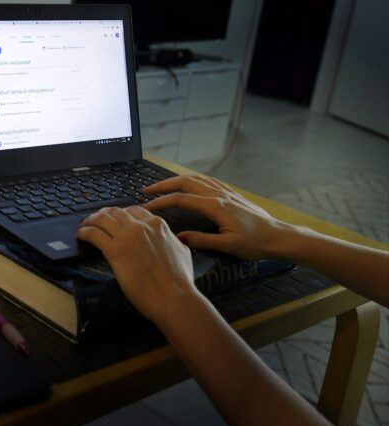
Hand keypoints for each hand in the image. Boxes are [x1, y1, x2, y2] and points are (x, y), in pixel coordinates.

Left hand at [77, 206, 196, 323]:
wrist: (174, 297)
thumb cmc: (180, 281)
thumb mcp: (182, 251)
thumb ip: (173, 240)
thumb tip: (172, 238)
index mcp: (158, 225)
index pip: (133, 210)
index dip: (120, 213)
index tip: (114, 218)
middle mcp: (141, 226)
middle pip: (115, 212)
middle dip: (103, 214)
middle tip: (95, 220)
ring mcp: (128, 237)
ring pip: (102, 219)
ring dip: (90, 221)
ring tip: (84, 225)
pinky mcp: (115, 251)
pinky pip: (94, 234)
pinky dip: (85, 232)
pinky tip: (81, 235)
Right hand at [143, 175, 286, 259]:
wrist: (278, 236)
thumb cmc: (255, 243)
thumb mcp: (227, 246)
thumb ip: (201, 240)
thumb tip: (179, 237)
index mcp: (215, 206)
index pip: (181, 200)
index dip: (161, 201)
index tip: (147, 206)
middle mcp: (219, 195)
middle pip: (185, 182)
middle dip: (164, 184)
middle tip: (147, 191)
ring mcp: (226, 193)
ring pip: (196, 179)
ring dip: (177, 180)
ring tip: (163, 186)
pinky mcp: (231, 195)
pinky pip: (208, 181)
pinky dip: (193, 180)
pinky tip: (190, 183)